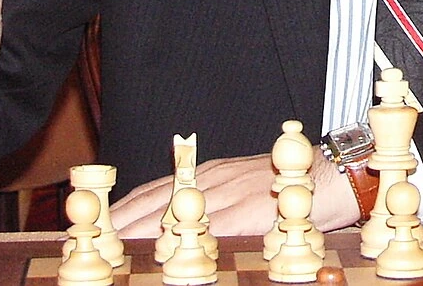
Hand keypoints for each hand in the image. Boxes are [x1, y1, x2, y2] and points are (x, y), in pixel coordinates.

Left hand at [111, 151, 358, 236]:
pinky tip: (164, 248)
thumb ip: (215, 200)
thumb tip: (182, 224)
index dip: (125, 207)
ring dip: (140, 228)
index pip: (156, 190)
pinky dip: (183, 237)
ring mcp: (229, 193)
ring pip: (175, 212)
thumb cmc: (292, 186)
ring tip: (112, 245)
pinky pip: (208, 226)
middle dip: (121, 220)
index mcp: (211, 173)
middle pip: (156, 200)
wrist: (332, 175)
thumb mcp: (244, 185)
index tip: (97, 221)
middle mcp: (214, 179)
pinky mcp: (247, 210)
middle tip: (90, 237)